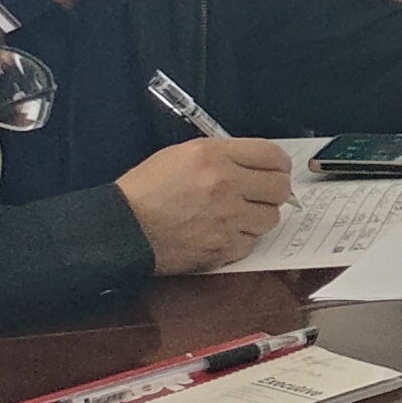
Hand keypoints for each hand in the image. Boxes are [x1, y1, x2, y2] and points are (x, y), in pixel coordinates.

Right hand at [120, 137, 292, 273]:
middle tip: (260, 194)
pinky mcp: (223, 247)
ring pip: (271, 217)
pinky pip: (252, 242)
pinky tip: (222, 233)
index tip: (276, 170)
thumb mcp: (180, 155)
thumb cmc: (145, 191)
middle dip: (273, 190)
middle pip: (280, 187)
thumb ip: (223, 156)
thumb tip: (257, 165)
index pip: (272, 155)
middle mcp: (225, 184)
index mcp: (213, 156)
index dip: (278, 163)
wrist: (121, 229)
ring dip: (258, 216)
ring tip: (236, 215)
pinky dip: (241, 239)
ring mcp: (226, 218)